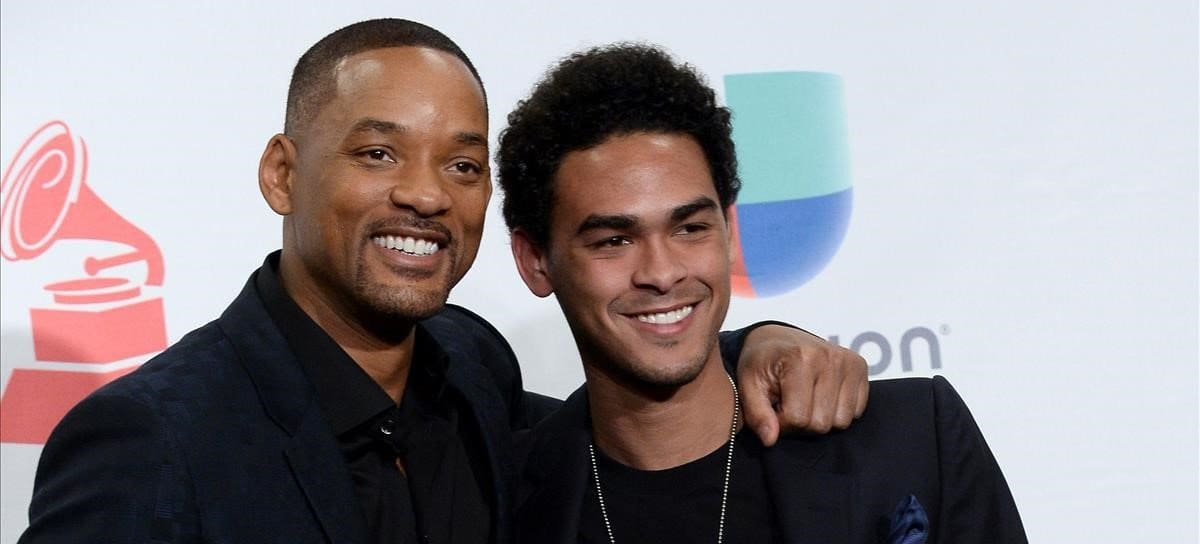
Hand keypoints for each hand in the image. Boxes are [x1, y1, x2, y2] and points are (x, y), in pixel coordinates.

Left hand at [736, 324, 867, 445]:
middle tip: (789, 405)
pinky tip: (821, 395)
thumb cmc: (761, 363)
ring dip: (821, 418)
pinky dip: (837, 410)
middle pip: (822, 423)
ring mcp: (848, 362)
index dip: (782, 422)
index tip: (774, 409)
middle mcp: (829, 357)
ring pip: (841, 422)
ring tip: (804, 400)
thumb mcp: (748, 386)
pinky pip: (856, 412)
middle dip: (801, 423)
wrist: (776, 339)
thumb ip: (756, 415)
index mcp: (800, 358)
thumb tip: (770, 440)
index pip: (798, 418)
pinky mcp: (860, 367)